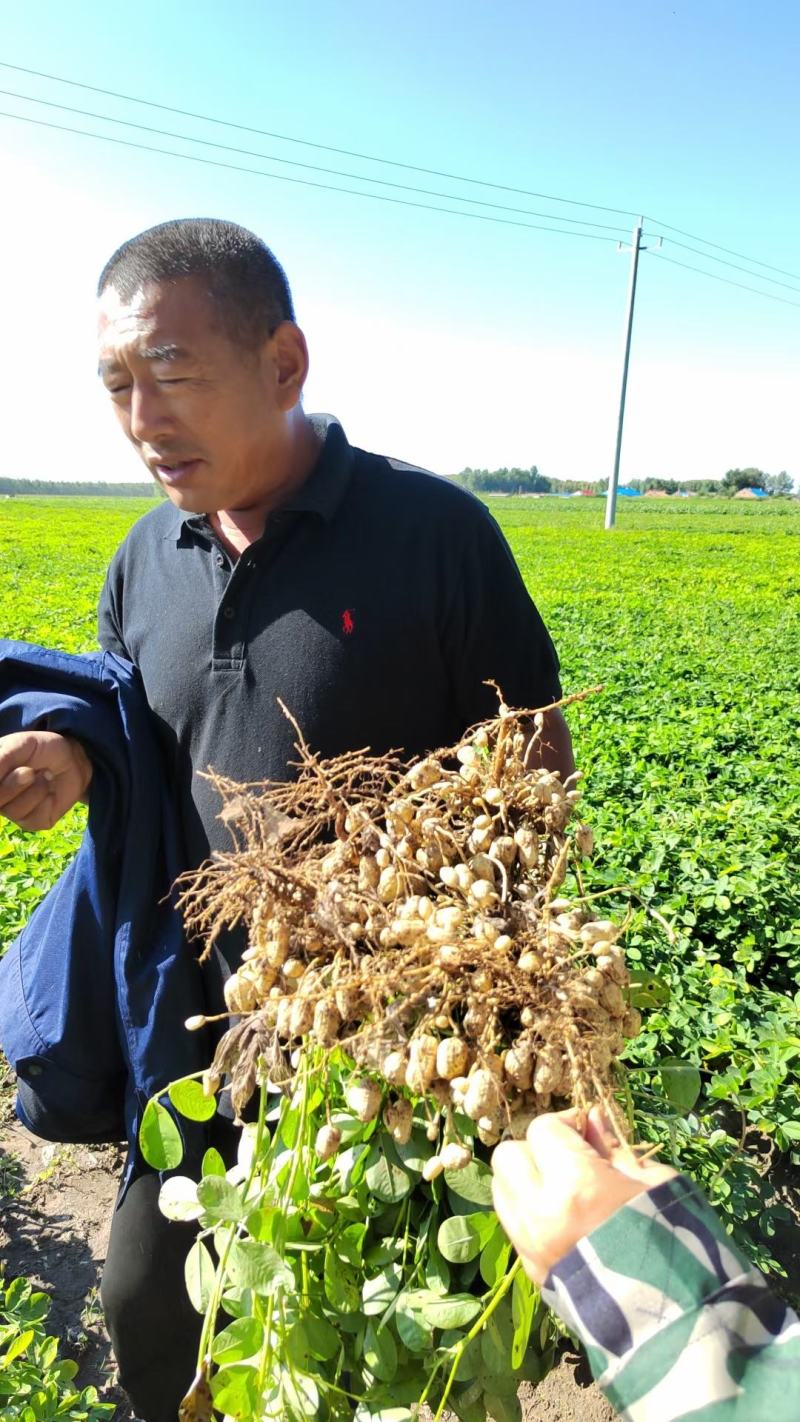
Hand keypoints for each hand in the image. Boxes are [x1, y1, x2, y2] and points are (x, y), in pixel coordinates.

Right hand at [0, 731, 92, 830]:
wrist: (72, 758)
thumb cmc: (40, 748)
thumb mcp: (18, 745)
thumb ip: (1, 759)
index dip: (2, 785)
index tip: (22, 772)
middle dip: (12, 785)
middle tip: (29, 771)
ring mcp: (12, 811)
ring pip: (12, 811)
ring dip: (34, 790)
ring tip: (45, 775)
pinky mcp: (32, 822)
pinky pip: (33, 819)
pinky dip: (45, 800)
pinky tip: (50, 789)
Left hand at [492, 1107, 675, 1283]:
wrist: (674, 1321)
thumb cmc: (673, 1241)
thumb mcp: (654, 1182)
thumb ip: (614, 1147)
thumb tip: (591, 1118)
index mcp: (575, 1184)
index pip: (543, 1130)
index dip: (566, 1124)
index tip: (588, 1132)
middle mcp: (540, 1212)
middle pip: (508, 1156)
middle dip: (536, 1150)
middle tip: (569, 1160)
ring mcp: (531, 1246)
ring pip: (501, 1190)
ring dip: (525, 1180)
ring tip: (562, 1190)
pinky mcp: (531, 1272)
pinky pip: (513, 1225)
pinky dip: (528, 1212)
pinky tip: (563, 1220)